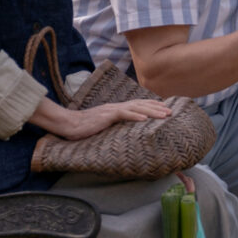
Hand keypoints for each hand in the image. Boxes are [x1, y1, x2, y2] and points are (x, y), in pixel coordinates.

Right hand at [51, 96, 172, 139]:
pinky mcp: (106, 116)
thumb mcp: (101, 126)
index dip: (151, 106)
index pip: (137, 105)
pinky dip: (135, 115)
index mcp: (115, 109)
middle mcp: (116, 107)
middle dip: (157, 107)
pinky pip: (123, 114)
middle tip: (171, 111)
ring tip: (165, 115)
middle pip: (141, 104)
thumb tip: (122, 133)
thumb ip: (112, 126)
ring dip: (152, 111)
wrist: (67, 124)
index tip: (164, 109)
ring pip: (136, 108)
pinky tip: (145, 118)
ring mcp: (111, 110)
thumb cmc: (82, 128)